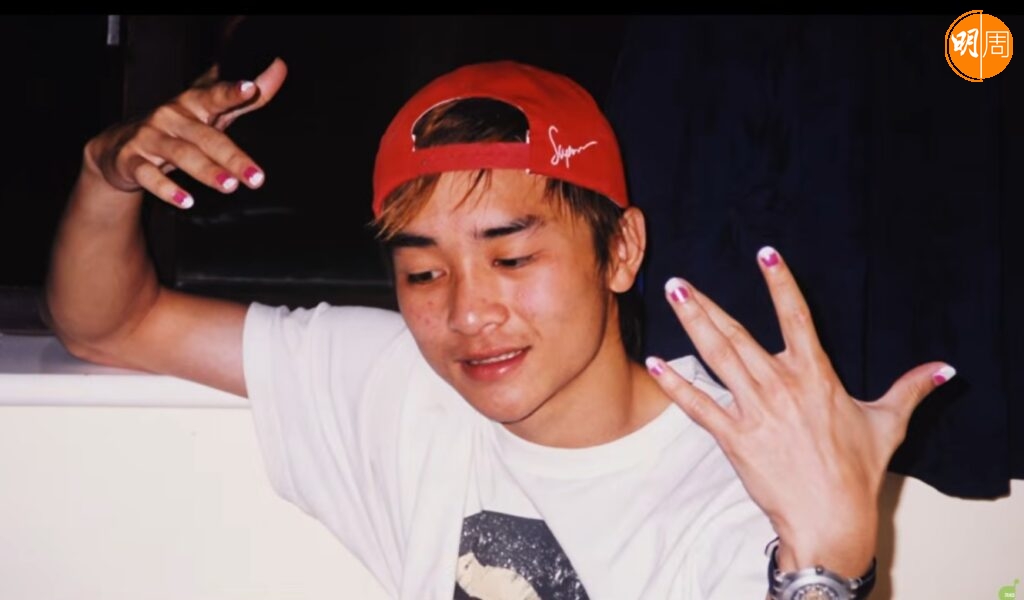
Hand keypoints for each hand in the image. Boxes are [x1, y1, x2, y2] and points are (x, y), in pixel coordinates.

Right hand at [82, 57, 288, 207]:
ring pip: (181, 155)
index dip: (232, 91)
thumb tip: (279, 68)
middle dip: (232, 156)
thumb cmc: (176, 128)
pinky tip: (186, 201)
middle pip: (205, 136)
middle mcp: (171, 117)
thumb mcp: (210, 112)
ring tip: (228, 186)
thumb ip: (245, 98)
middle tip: (255, 177)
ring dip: (206, 171)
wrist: (120, 146)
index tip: (250, 88)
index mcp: (192, 104)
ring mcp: (150, 138)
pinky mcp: (132, 160)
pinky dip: (167, 189)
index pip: (214, 95)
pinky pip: (149, 175)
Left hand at [644, 246, 954, 577]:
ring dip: (692, 326)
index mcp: (816, 376)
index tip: (765, 254)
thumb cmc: (857, 471)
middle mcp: (782, 386)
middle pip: (738, 335)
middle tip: (679, 280)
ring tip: (672, 298)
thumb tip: (944, 369)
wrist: (831, 518)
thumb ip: (910, 389)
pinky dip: (676, 384)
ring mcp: (756, 411)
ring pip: (717, 359)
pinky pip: (700, 406)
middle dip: (706, 304)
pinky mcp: (735, 438)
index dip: (781, 284)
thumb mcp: (888, 423)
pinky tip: (654, 364)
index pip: (797, 318)